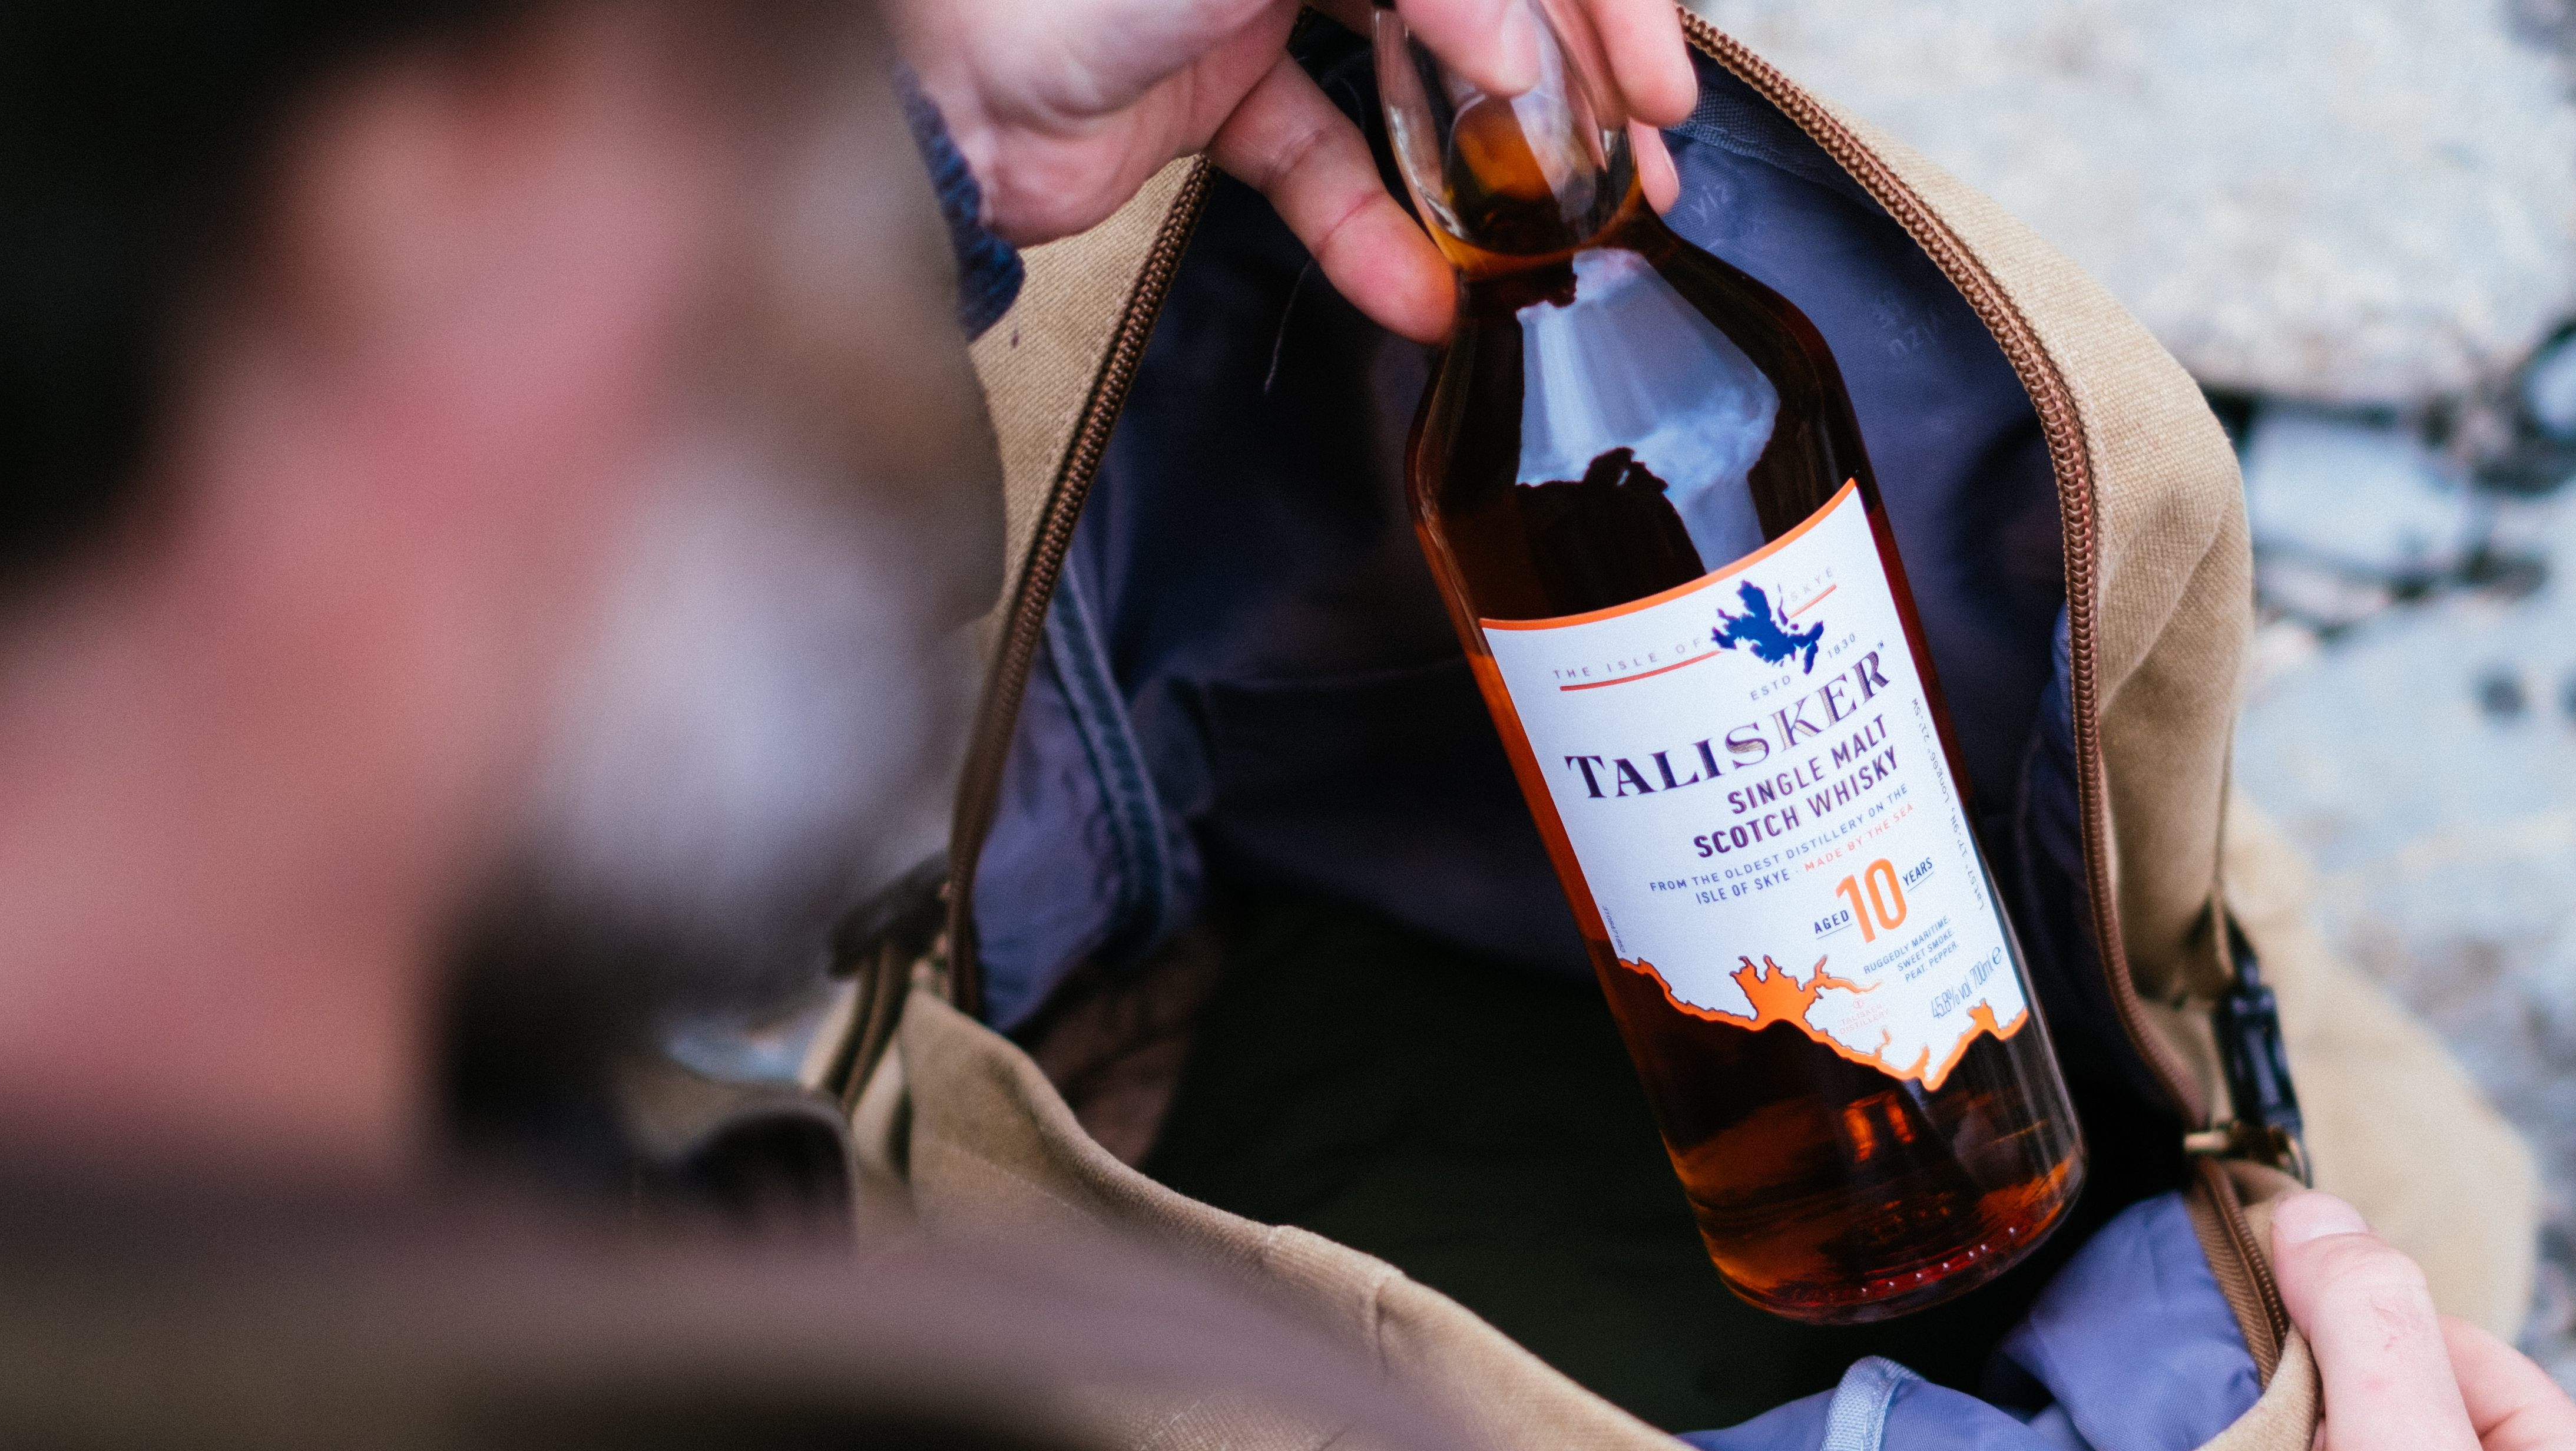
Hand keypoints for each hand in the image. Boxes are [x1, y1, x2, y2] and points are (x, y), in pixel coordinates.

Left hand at [889, 0, 1695, 341]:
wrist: (919, 83)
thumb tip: (1515, 51)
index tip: (1656, 75)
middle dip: (1572, 80)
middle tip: (1643, 161)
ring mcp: (1254, 10)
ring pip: (1412, 85)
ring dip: (1493, 168)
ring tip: (1565, 237)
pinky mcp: (1213, 110)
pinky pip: (1322, 170)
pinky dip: (1369, 236)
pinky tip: (1422, 296)